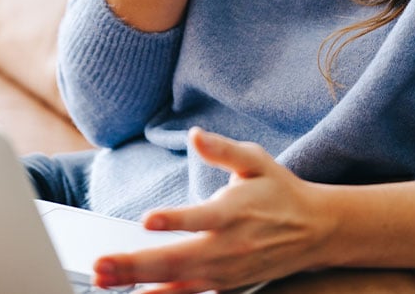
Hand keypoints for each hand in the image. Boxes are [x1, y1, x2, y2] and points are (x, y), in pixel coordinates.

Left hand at [91, 127, 329, 292]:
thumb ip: (224, 150)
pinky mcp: (223, 284)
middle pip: (178, 258)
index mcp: (235, 211)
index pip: (201, 218)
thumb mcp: (257, 161)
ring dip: (138, 283)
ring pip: (176, 281)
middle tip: (101, 265)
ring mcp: (224, 271)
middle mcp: (227, 246)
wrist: (313, 231)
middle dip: (136, 264)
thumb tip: (195, 135)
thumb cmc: (279, 190)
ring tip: (103, 281)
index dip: (174, 220)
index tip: (147, 219)